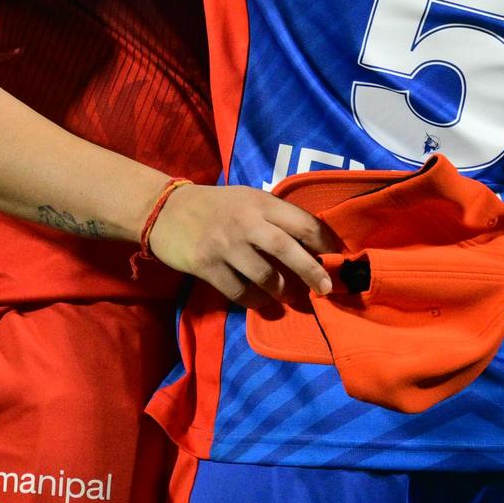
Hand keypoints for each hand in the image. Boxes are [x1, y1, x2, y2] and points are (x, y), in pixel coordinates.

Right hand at [149, 183, 336, 306]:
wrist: (167, 210)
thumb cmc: (217, 206)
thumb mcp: (248, 199)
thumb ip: (274, 217)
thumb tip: (311, 244)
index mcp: (261, 202)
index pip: (302, 221)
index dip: (324, 241)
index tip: (337, 257)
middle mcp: (246, 221)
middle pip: (287, 248)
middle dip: (312, 271)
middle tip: (326, 288)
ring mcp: (226, 244)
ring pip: (264, 275)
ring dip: (282, 290)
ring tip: (289, 296)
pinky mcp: (207, 265)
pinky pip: (239, 291)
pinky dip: (254, 301)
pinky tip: (262, 303)